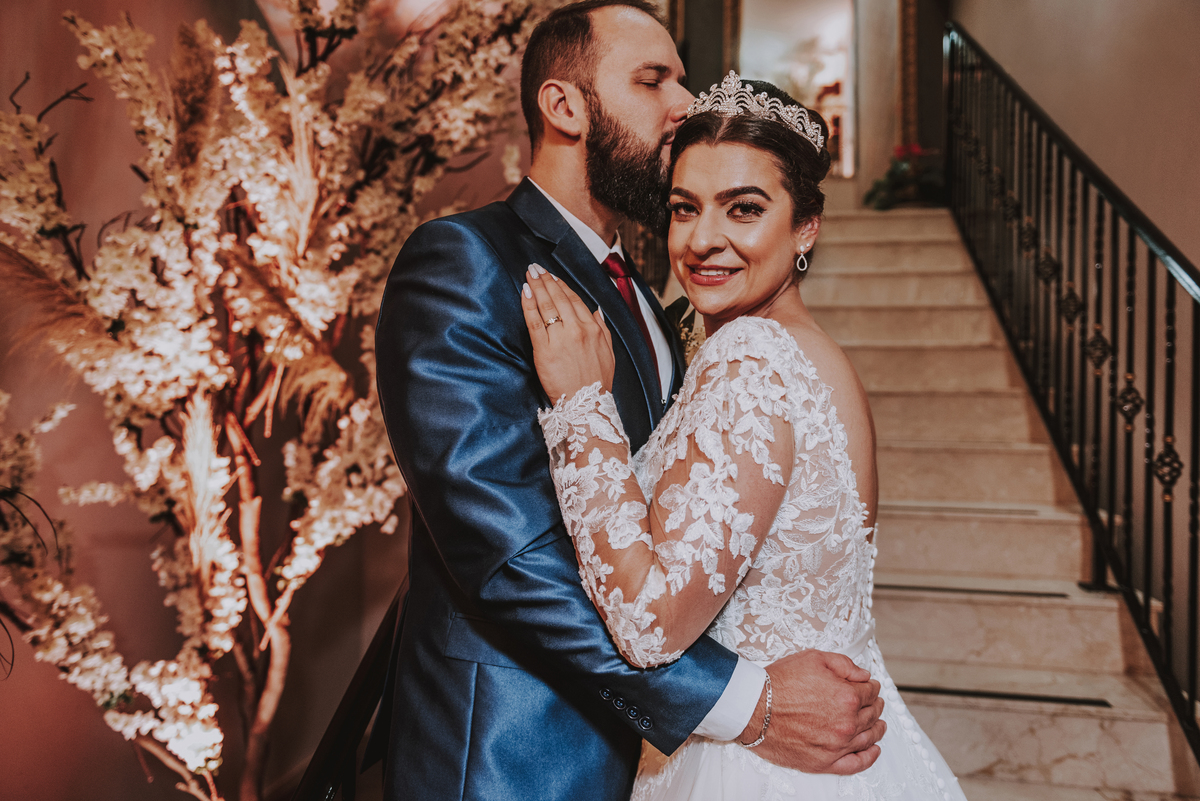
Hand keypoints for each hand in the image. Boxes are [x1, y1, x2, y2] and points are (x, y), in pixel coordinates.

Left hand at [520, 264, 614, 400]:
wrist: (586, 406)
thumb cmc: (597, 383)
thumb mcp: (609, 353)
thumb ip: (603, 329)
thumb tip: (598, 311)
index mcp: (594, 329)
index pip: (575, 300)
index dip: (562, 286)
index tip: (553, 277)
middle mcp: (578, 330)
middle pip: (559, 298)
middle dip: (547, 280)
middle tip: (536, 268)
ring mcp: (561, 338)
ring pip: (547, 306)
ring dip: (538, 286)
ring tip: (530, 274)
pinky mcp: (545, 349)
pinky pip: (535, 321)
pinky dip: (529, 304)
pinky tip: (525, 291)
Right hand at [741, 649, 885, 773]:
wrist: (752, 708)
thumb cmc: (778, 683)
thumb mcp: (813, 659)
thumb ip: (844, 665)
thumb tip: (864, 675)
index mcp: (846, 697)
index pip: (870, 691)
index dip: (871, 686)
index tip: (870, 685)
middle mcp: (846, 723)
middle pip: (871, 714)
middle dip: (875, 705)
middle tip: (875, 702)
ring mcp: (836, 745)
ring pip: (868, 738)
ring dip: (877, 729)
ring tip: (879, 724)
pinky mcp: (824, 762)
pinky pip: (855, 764)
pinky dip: (868, 758)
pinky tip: (873, 750)